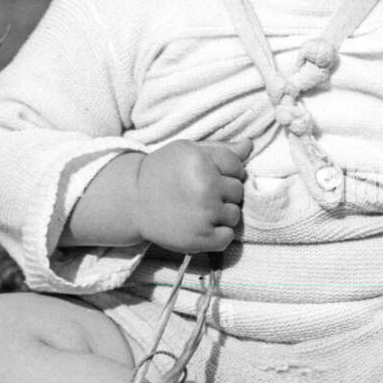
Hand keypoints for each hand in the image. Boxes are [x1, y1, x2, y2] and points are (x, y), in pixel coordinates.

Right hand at [135, 137, 251, 253]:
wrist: (132, 201)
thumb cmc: (163, 172)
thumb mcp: (187, 152)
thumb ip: (220, 149)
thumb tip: (250, 144)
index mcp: (201, 161)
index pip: (237, 167)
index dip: (226, 172)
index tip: (208, 176)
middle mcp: (205, 186)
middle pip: (238, 191)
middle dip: (223, 193)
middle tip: (200, 195)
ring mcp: (204, 213)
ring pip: (234, 215)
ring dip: (221, 214)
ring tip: (199, 210)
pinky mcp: (200, 238)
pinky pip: (227, 237)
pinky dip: (218, 235)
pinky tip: (201, 226)